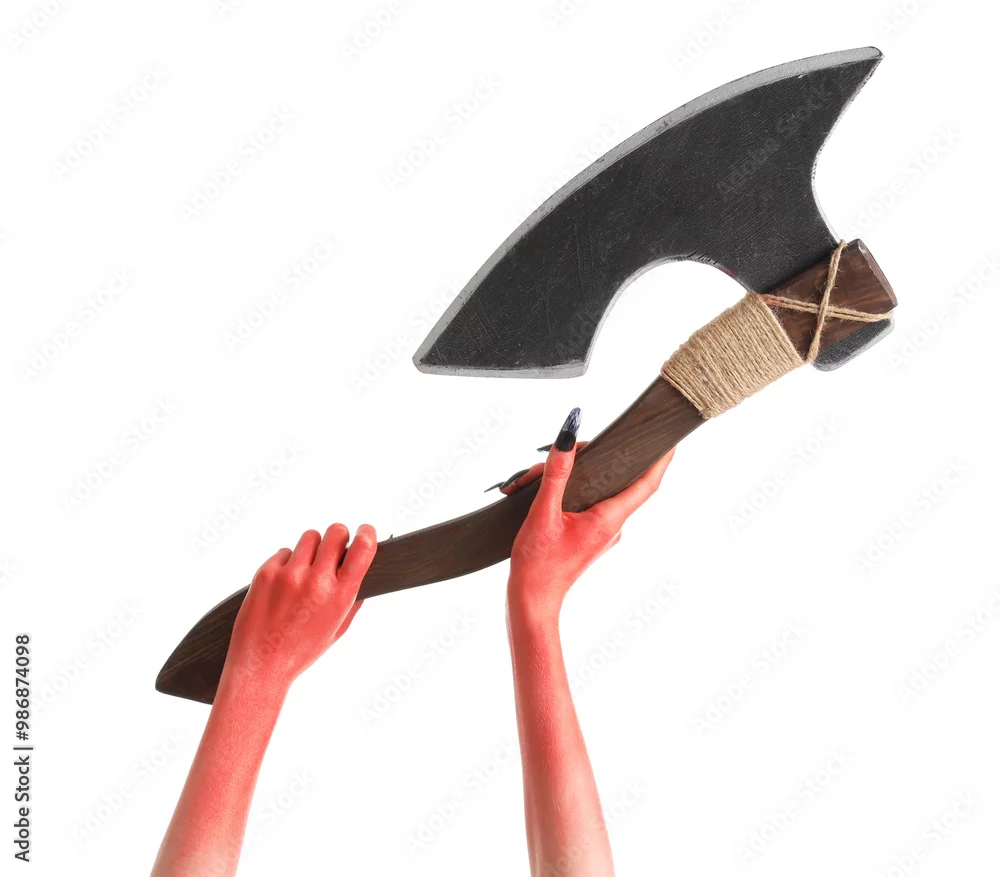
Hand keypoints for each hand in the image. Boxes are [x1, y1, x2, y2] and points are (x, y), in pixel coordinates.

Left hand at [222, 523, 376, 692]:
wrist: (260, 664)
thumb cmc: (301, 650)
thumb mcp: (338, 628)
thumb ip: (353, 598)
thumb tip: (362, 568)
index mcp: (340, 597)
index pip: (363, 548)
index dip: (367, 533)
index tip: (365, 531)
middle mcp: (316, 582)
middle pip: (336, 531)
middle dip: (338, 537)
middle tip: (332, 551)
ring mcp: (289, 575)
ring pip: (310, 536)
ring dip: (311, 549)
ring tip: (305, 570)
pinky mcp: (266, 573)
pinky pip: (284, 551)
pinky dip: (286, 562)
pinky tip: (283, 584)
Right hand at [504, 408, 673, 620]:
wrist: (532, 601)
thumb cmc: (538, 564)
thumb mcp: (543, 513)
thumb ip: (556, 473)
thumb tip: (568, 436)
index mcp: (609, 519)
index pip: (648, 483)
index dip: (661, 458)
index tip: (670, 438)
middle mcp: (612, 525)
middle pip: (613, 478)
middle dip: (586, 457)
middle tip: (561, 448)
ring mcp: (601, 531)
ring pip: (593, 489)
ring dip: (565, 477)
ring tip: (528, 480)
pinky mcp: (588, 535)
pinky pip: (583, 502)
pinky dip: (562, 492)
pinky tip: (534, 491)